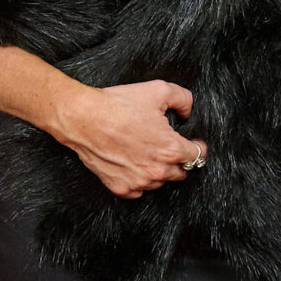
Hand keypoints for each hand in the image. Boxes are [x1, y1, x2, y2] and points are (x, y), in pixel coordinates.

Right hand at [56, 79, 206, 197]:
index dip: (198, 146)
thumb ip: (183, 99)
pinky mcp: (120, 187)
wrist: (83, 118)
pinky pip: (139, 190)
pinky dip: (139, 180)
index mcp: (170, 149)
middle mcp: (157, 170)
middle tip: (169, 147)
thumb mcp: (158, 91)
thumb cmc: (118, 105)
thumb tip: (187, 112)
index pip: (197, 155)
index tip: (194, 143)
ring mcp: (138, 182)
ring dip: (160, 171)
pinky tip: (134, 164)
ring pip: (160, 182)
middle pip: (181, 172)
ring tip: (149, 153)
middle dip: (180, 160)